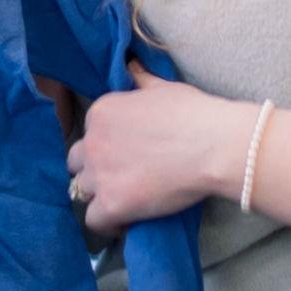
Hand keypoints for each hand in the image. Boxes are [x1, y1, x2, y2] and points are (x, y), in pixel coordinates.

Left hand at [65, 78, 239, 236]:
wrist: (213, 146)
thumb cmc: (193, 114)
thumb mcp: (162, 87)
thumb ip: (141, 80)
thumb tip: (132, 67)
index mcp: (101, 112)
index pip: (89, 133)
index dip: (106, 145)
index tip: (125, 154)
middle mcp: (93, 142)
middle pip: (77, 162)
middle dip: (94, 169)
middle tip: (119, 176)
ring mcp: (100, 175)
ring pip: (82, 191)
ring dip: (99, 196)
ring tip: (123, 200)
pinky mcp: (112, 204)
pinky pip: (94, 221)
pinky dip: (108, 224)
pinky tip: (124, 222)